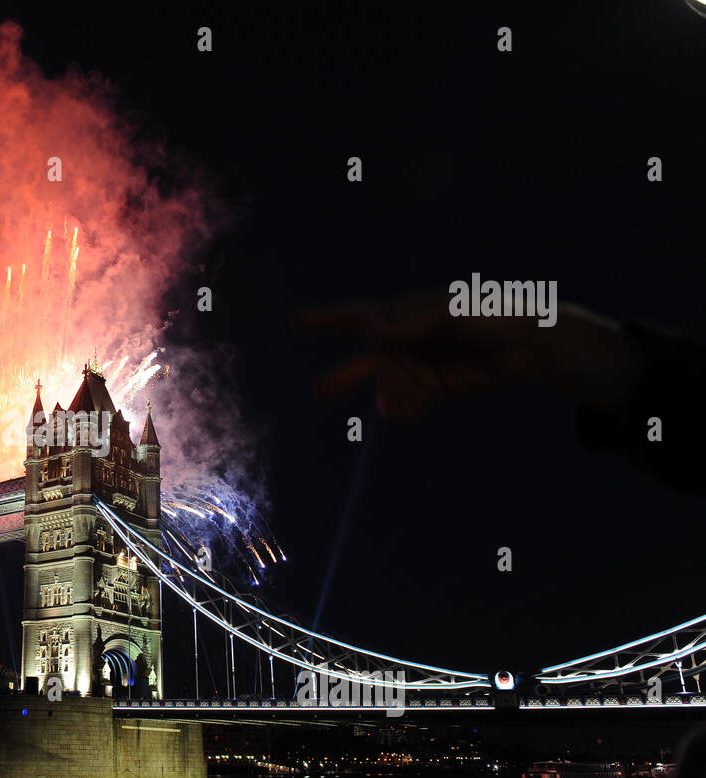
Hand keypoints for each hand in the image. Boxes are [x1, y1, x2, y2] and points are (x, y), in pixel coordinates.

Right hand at [294, 294, 640, 418]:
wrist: (534, 343)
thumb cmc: (494, 313)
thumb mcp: (455, 313)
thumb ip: (414, 322)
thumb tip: (372, 331)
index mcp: (405, 314)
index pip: (360, 316)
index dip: (327, 319)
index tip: (295, 321)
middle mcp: (406, 341)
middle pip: (366, 362)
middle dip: (344, 376)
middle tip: (320, 391)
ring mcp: (419, 366)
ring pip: (390, 386)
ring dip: (391, 396)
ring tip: (398, 407)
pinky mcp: (436, 387)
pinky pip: (411, 401)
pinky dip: (406, 408)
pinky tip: (407, 413)